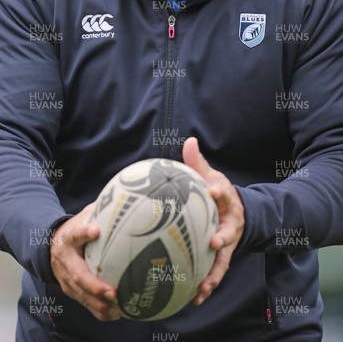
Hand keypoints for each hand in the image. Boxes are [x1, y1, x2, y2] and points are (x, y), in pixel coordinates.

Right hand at [50, 203, 120, 320]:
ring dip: (99, 303)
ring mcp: (66, 279)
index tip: (96, 230)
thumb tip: (127, 198)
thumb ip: (101, 209)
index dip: (84, 232)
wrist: (51, 245)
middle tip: (112, 291)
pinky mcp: (71, 291)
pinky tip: (117, 313)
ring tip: (118, 307)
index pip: (75, 234)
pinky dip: (100, 311)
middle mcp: (65, 260)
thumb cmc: (76, 228)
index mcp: (68, 237)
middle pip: (78, 275)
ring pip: (81, 294)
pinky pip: (85, 303)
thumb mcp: (84, 214)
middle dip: (95, 285)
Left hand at [182, 137, 244, 305]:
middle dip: (224, 237)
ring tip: (205, 286)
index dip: (220, 192)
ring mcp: (228, 241)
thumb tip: (189, 140)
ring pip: (224, 259)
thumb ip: (198, 163)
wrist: (239, 211)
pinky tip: (195, 298)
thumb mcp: (212, 175)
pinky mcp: (222, 255)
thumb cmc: (218, 192)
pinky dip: (207, 284)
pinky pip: (215, 271)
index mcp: (227, 200)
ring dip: (216, 273)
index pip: (224, 194)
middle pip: (230, 231)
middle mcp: (231, 223)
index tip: (214, 190)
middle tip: (215, 242)